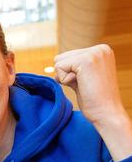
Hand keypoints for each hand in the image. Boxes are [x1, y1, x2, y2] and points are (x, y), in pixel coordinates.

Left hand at [55, 44, 131, 160]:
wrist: (107, 113)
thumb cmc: (95, 99)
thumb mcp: (84, 78)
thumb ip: (73, 69)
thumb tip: (54, 64)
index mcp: (101, 51)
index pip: (68, 57)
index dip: (70, 74)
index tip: (87, 83)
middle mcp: (100, 48)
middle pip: (61, 57)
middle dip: (66, 74)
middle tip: (85, 85)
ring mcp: (94, 53)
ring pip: (59, 62)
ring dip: (66, 77)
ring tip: (84, 85)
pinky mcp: (86, 60)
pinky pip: (59, 67)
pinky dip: (65, 80)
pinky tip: (82, 86)